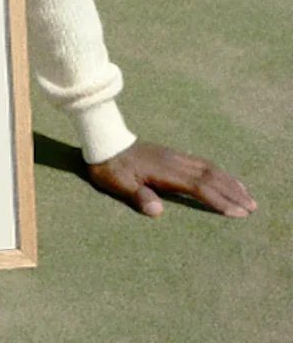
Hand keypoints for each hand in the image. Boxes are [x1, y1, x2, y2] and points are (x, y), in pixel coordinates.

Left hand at [87, 141, 256, 217]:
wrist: (102, 142)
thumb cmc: (109, 167)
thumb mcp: (118, 184)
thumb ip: (138, 196)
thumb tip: (157, 211)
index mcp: (164, 171)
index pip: (198, 187)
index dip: (219, 200)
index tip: (238, 213)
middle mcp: (173, 161)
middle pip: (210, 176)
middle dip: (233, 191)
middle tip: (253, 207)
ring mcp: (173, 155)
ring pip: (208, 167)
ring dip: (228, 180)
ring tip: (245, 194)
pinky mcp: (170, 154)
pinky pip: (200, 162)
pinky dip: (216, 171)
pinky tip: (222, 177)